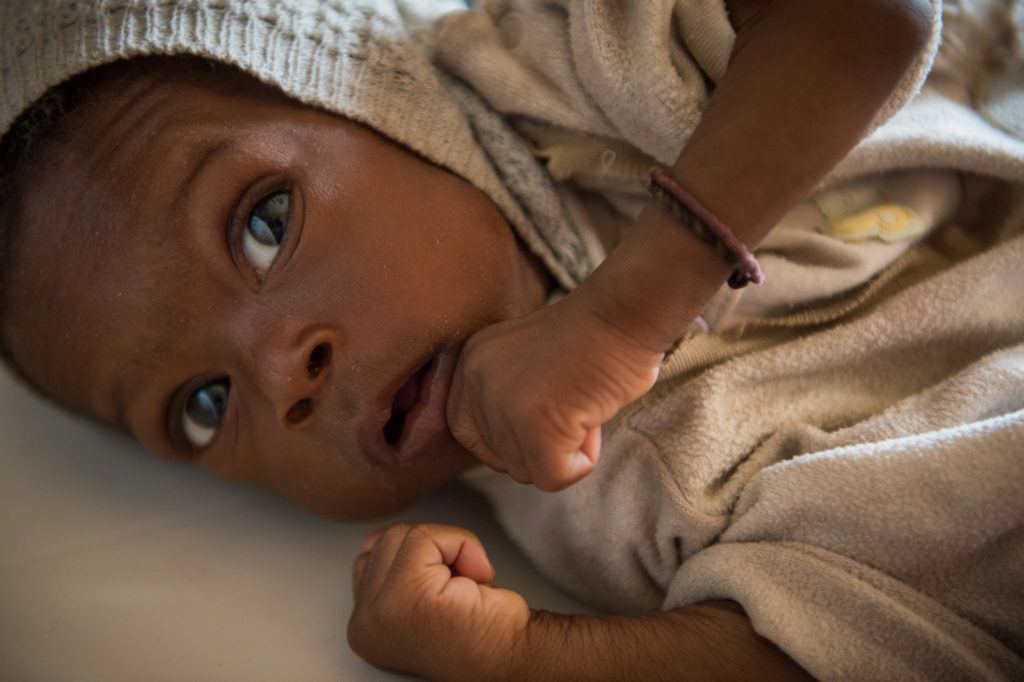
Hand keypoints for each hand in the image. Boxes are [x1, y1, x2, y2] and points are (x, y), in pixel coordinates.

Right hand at [348, 523, 529, 680]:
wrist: (515, 656)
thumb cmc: (480, 630)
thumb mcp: (417, 598)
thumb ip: (391, 570)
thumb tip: (378, 537)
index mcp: (364, 627)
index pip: (368, 558)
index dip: (416, 560)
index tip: (444, 591)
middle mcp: (363, 624)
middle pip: (385, 541)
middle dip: (432, 552)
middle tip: (459, 589)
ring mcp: (380, 610)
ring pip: (406, 535)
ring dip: (450, 548)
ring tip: (466, 586)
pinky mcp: (407, 595)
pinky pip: (427, 537)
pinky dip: (461, 545)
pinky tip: (475, 580)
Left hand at [446, 294, 663, 490]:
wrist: (624, 312)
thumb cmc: (593, 338)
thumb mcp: (526, 363)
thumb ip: (507, 398)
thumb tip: (511, 457)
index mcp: (471, 362)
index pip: (465, 432)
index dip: (506, 440)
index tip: (544, 417)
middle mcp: (476, 380)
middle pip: (499, 459)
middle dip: (542, 445)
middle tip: (574, 403)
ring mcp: (502, 402)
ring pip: (526, 471)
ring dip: (565, 450)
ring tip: (584, 404)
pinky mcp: (533, 424)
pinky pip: (553, 477)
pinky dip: (582, 461)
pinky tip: (593, 419)